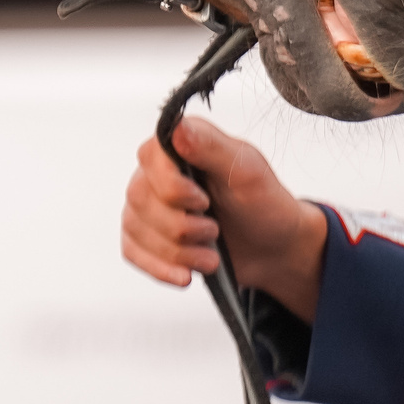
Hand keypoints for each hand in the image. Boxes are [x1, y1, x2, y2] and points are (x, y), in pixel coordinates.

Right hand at [121, 115, 327, 322]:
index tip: (205, 203)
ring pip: (136, 229)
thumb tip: (177, 127)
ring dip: (178, 252)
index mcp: (178, 144)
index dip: (173, 189)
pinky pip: (131, 252)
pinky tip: (185, 275)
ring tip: (210, 256)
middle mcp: (155, 171)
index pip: (150, 159)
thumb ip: (211, 146)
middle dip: (182, 227)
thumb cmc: (262, 203)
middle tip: (215, 230)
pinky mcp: (145, 235)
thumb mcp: (246, 171)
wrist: (271, 248)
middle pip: (140, 200)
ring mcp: (146, 205)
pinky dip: (159, 268)